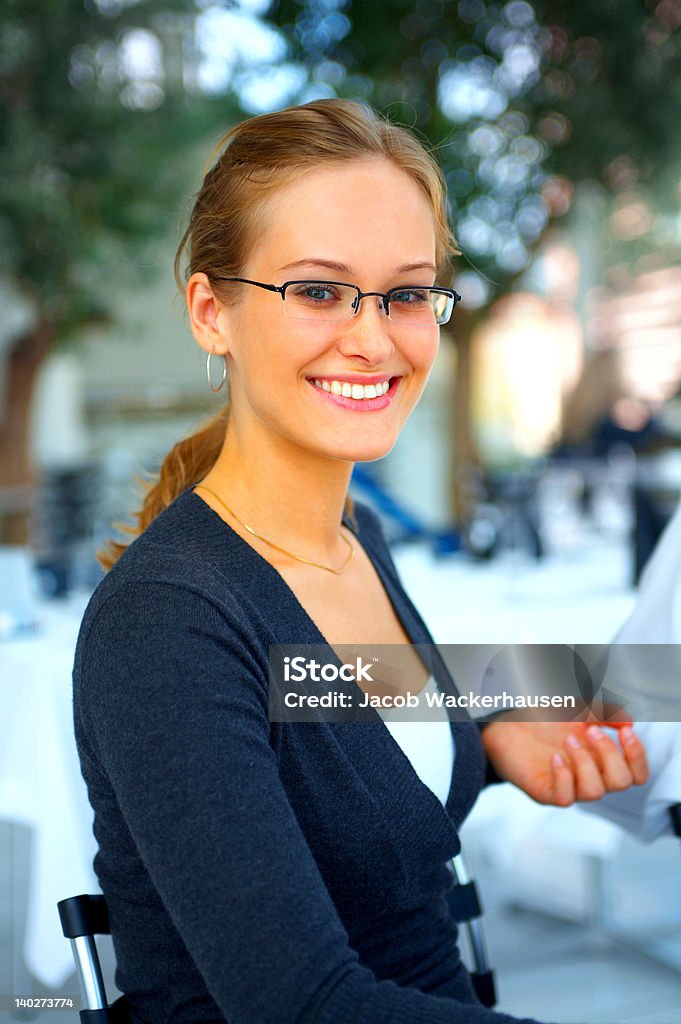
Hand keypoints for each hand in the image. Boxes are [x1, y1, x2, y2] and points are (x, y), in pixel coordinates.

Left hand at [481, 720, 649, 805]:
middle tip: (588, 731)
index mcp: (602, 761)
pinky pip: (565, 798)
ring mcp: (568, 786)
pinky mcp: (544, 792)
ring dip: (585, 762)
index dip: (638, 756)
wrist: (506, 723)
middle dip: (609, 754)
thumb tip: (629, 723)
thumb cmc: (544, 719)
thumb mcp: (580, 709)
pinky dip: (564, 776)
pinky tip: (555, 757)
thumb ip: (606, 713)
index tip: (625, 732)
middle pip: (621, 783)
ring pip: (594, 792)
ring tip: (568, 740)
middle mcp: (589, 777)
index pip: (636, 774)